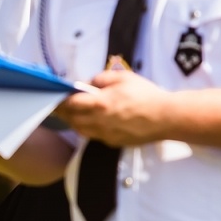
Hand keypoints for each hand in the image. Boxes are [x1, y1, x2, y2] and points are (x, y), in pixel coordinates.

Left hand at [55, 66, 171, 146]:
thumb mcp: (123, 77)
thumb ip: (101, 78)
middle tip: (58, 107)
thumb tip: (88, 83)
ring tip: (73, 114)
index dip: (60, 101)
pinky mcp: (113, 142)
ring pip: (81, 130)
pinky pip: (95, 136)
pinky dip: (89, 129)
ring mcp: (105, 134)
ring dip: (75, 122)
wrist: (165, 117)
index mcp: (100, 104)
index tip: (55, 98)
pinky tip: (93, 122)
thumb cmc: (146, 95)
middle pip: (72, 119)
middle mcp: (99, 122)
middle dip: (64, 113)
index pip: (71, 104)